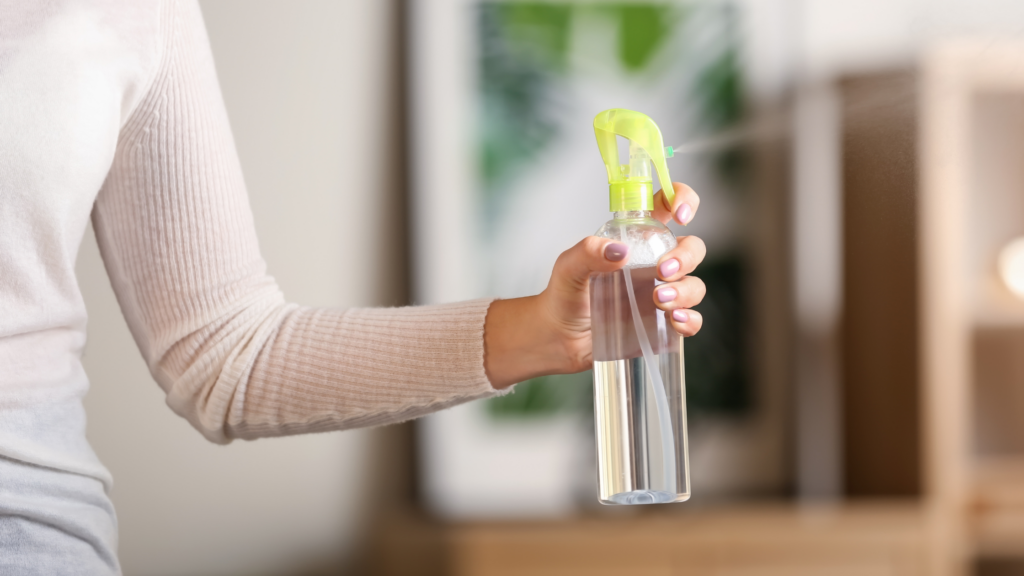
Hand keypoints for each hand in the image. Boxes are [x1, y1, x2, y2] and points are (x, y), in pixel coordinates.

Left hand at [484, 183, 705, 388]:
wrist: (560, 338)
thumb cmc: (564, 295)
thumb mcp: (569, 267)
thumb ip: (588, 252)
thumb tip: (620, 251)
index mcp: (636, 240)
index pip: (666, 207)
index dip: (681, 199)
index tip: (680, 215)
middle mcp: (654, 264)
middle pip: (692, 248)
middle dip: (686, 256)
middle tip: (662, 271)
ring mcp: (662, 294)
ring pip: (694, 285)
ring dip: (685, 291)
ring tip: (659, 299)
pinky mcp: (663, 325)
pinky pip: (692, 320)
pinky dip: (690, 320)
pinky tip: (675, 321)